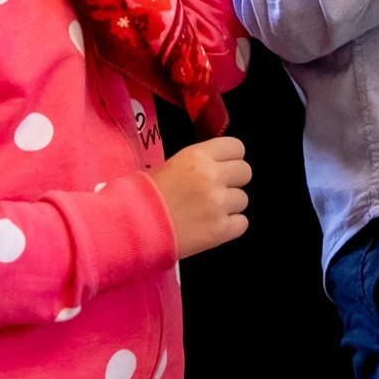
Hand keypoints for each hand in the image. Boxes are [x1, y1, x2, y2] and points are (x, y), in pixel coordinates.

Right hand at [145, 135, 250, 258]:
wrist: (133, 227)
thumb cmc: (145, 195)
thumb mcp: (172, 164)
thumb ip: (200, 161)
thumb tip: (219, 165)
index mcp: (198, 156)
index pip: (237, 147)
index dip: (231, 158)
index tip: (223, 166)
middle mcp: (212, 177)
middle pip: (245, 172)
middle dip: (233, 181)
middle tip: (216, 190)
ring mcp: (218, 204)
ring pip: (243, 199)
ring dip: (229, 205)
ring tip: (207, 211)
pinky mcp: (220, 230)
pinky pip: (242, 223)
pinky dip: (230, 225)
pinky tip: (212, 225)